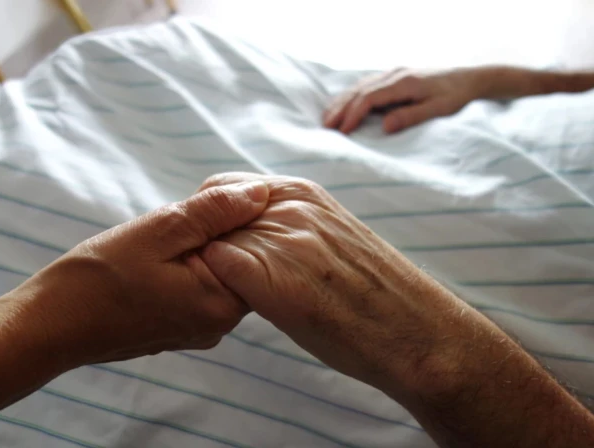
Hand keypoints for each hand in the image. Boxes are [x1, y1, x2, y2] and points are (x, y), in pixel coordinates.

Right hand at [8, 180, 268, 366]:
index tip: (205, 203)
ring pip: (215, 271)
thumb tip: (260, 193)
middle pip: (238, 262)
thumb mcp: (160, 230)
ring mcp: (198, 330)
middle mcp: (218, 325)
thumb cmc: (99, 277)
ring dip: (196, 247)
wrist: (50, 325)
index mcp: (223, 305)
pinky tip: (154, 260)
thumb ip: (214, 211)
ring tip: (161, 238)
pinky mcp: (179, 328)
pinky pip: (196, 287)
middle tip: (176, 220)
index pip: (258, 250)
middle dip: (215, 231)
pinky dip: (184, 266)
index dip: (237, 217)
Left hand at [198, 173, 464, 394]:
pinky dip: (215, 289)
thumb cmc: (372, 292)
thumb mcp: (330, 235)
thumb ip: (289, 222)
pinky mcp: (271, 277)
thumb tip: (247, 228)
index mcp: (302, 191)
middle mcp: (288, 207)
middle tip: (218, 278)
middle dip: (206, 243)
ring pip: (213, 241)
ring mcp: (280, 239)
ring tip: (229, 297)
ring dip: (211, 270)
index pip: (224, 187)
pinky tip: (239, 310)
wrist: (414, 331)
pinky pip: (218, 269)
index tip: (215, 247)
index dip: (212, 220)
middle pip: (213, 214)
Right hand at [323, 68, 484, 133]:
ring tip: (327, 118)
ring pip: (360, 86)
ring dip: (342, 101)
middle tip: (325, 126)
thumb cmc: (456, 96)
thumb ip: (411, 117)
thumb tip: (386, 126)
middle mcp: (395, 74)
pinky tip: (343, 104)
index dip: (354, 114)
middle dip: (341, 108)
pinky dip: (351, 95)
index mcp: (404, 82)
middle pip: (359, 90)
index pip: (370, 98)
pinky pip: (366, 84)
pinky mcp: (394, 76)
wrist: (470, 77)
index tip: (343, 132)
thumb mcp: (438, 109)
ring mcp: (393, 73)